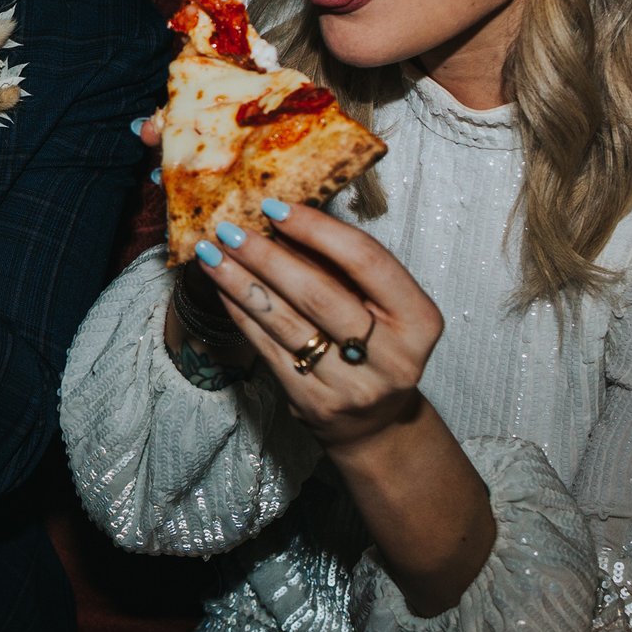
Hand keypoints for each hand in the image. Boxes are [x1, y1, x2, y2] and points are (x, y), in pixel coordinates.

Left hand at [188, 201, 445, 448]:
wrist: (375, 424)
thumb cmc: (376, 348)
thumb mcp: (379, 306)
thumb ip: (341, 267)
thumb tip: (280, 223)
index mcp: (419, 320)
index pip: (366, 262)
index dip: (318, 230)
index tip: (275, 208)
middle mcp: (392, 357)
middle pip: (320, 294)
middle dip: (267, 256)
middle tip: (229, 229)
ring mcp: (352, 385)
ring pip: (287, 322)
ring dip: (242, 282)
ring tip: (212, 253)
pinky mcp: (314, 404)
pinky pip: (268, 348)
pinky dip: (241, 313)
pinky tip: (223, 288)